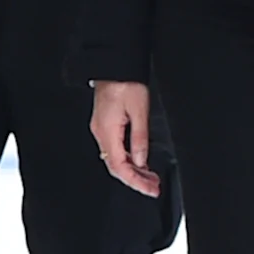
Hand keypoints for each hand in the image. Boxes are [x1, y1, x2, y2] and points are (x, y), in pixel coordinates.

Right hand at [90, 80, 160, 196]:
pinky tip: (140, 162)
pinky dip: (128, 159)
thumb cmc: (126, 82)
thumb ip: (140, 139)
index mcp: (107, 131)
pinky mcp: (105, 124)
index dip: (135, 181)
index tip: (150, 189)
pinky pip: (115, 149)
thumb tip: (141, 161)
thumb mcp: (139, 111)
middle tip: (153, 187)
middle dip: (135, 180)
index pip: (119, 167)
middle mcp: (100, 132)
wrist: (115, 65)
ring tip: (151, 178)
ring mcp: (101, 129)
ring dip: (133, 170)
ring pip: (115, 159)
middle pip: (115, 166)